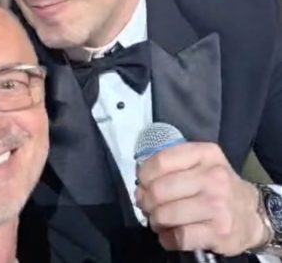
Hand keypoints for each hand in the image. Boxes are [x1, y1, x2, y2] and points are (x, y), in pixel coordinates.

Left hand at [135, 142, 268, 255]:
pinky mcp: (219, 232)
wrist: (252, 213)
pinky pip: (179, 237)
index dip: (144, 175)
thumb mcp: (199, 163)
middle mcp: (213, 177)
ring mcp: (218, 205)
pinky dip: (167, 239)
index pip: (160, 162)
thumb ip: (171, 166)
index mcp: (205, 154)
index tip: (144, 184)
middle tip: (148, 206)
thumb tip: (141, 185)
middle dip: (146, 201)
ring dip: (155, 220)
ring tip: (158, 220)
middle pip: (159, 190)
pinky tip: (169, 235)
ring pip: (166, 214)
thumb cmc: (216, 185)